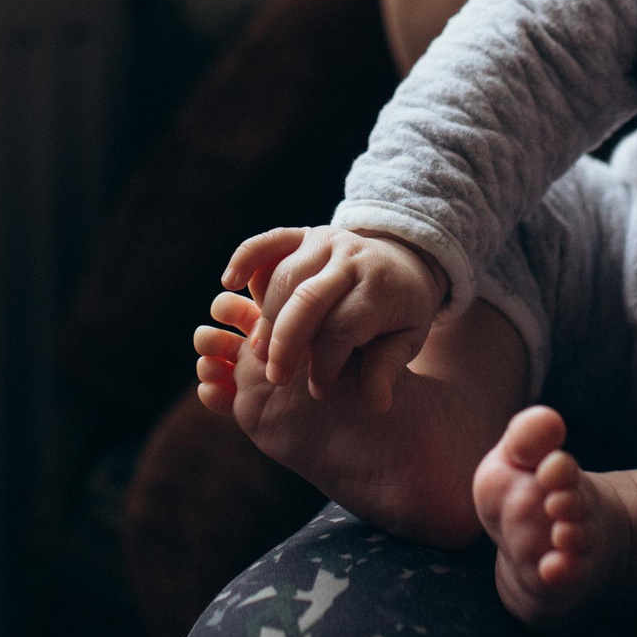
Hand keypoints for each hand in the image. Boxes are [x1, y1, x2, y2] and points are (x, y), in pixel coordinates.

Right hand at [217, 225, 447, 409]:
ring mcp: (325, 239)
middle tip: (277, 377)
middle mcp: (351, 257)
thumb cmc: (400, 311)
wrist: (403, 261)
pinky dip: (245, 259)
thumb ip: (387, 368)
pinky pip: (269, 242)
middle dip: (286, 344)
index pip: (342, 327)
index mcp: (380, 286)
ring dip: (265, 317)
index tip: (320, 391)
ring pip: (284, 277)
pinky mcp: (304, 233)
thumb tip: (376, 403)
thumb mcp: (407, 340)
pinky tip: (230, 283)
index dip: (326, 364)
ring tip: (259, 352)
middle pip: (307, 301)